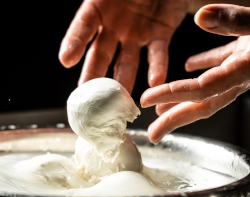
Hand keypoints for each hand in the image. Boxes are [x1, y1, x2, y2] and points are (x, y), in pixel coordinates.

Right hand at [59, 0, 190, 93]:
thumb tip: (86, 15)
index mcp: (100, 7)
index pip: (83, 27)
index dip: (74, 43)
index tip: (66, 60)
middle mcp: (115, 26)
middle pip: (101, 55)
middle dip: (94, 76)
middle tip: (89, 98)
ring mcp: (136, 34)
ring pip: (127, 62)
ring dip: (124, 81)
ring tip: (121, 100)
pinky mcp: (159, 36)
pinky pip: (157, 54)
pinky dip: (157, 68)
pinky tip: (155, 83)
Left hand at [140, 4, 249, 143]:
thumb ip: (235, 20)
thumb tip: (202, 16)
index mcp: (241, 72)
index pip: (198, 91)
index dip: (170, 96)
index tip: (146, 101)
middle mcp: (237, 79)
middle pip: (200, 106)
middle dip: (174, 121)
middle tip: (152, 133)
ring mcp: (239, 72)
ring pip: (205, 94)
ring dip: (182, 103)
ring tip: (160, 110)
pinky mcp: (242, 59)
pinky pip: (217, 69)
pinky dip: (200, 70)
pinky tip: (187, 67)